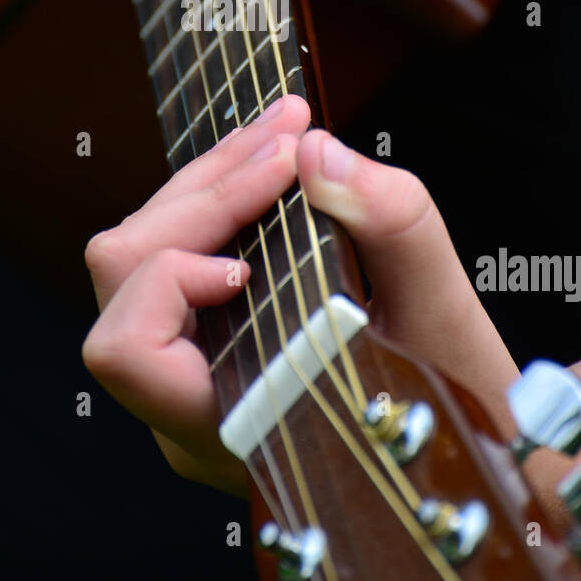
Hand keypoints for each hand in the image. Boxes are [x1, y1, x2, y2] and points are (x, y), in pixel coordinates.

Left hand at [83, 96, 517, 495]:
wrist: (458, 444)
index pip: (126, 347)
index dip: (172, 278)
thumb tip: (315, 151)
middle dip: (204, 191)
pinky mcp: (196, 346)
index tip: (256, 254)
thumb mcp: (445, 313)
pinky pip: (170, 258)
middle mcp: (182, 413)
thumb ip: (390, 224)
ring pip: (138, 255)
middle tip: (291, 138)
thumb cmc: (455, 400)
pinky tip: (273, 166)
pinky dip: (217, 201)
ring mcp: (180, 380)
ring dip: (208, 184)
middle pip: (122, 272)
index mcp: (228, 427)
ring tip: (285, 137)